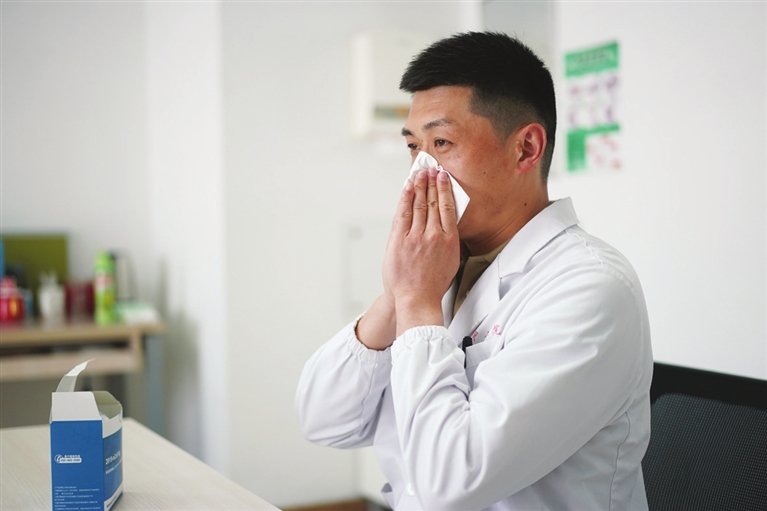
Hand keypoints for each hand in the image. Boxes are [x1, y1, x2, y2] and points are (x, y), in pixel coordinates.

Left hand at [384, 169, 460, 335]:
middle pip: (432, 201)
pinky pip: (403, 213)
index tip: (443, 177)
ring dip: (419, 186)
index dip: (444, 188)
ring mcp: (415, 237)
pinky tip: (407, 188)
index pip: (447, 206)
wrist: (417, 299)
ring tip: (419, 174)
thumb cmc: (433, 284)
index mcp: (449, 240)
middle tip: (430, 169)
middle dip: (431, 182)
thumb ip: (449, 240)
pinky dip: (405, 198)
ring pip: (418, 204)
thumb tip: (448, 224)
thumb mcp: (451, 261)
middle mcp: (433, 235)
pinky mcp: (400, 240)